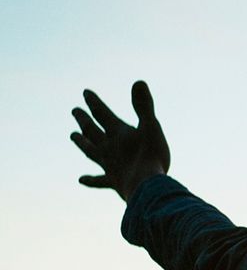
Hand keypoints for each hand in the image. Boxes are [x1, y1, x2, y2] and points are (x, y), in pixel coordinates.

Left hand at [71, 80, 171, 202]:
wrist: (146, 186)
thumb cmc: (151, 156)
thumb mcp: (152, 127)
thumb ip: (144, 106)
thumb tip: (138, 82)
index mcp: (118, 133)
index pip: (102, 114)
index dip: (94, 102)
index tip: (85, 93)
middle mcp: (109, 147)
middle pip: (92, 131)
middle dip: (84, 119)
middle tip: (74, 111)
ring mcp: (109, 165)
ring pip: (91, 151)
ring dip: (81, 142)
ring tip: (72, 136)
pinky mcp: (114, 182)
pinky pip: (98, 180)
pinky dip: (90, 180)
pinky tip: (81, 179)